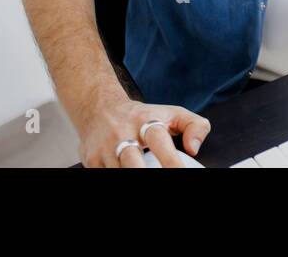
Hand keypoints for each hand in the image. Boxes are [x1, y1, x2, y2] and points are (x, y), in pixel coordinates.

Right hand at [74, 93, 211, 167]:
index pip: (159, 141)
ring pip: (117, 171)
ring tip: (144, 171)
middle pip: (132, 162)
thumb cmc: (141, 116)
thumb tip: (194, 148)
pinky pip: (103, 174)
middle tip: (161, 178)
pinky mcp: (92, 161)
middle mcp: (123, 134)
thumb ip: (195, 126)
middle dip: (144, 172)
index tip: (180, 171)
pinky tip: (127, 173)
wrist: (99, 108)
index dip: (170, 160)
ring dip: (130, 175)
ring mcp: (105, 149)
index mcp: (145, 122)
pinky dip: (115, 176)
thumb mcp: (172, 114)